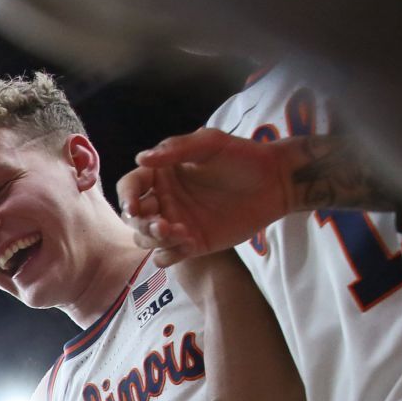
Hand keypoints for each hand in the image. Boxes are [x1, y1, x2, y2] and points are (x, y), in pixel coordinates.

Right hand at [116, 127, 292, 265]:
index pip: (129, 187)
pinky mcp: (190, 244)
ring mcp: (175, 223)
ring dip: (155, 239)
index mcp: (160, 175)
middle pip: (134, 218)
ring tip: (181, 233)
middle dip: (142, 223)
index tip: (134, 206)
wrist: (275, 182)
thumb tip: (141, 158)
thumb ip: (175, 149)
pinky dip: (170, 254)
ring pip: (145, 239)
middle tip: (162, 224)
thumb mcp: (210, 143)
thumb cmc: (242, 157)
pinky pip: (165, 257)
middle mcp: (163, 200)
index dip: (126, 197)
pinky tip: (189, 244)